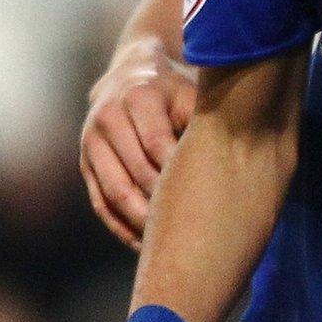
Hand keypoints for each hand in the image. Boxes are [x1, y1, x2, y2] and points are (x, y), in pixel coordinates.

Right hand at [81, 39, 197, 248]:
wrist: (131, 75)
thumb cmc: (175, 90)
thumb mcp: (191, 94)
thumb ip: (204, 119)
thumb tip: (235, 152)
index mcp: (138, 98)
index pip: (157, 146)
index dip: (178, 175)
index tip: (205, 201)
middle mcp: (108, 119)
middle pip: (135, 173)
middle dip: (162, 205)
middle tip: (193, 234)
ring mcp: (91, 143)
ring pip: (114, 194)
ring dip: (141, 223)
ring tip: (169, 246)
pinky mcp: (85, 164)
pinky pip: (101, 204)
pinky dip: (122, 227)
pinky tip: (146, 244)